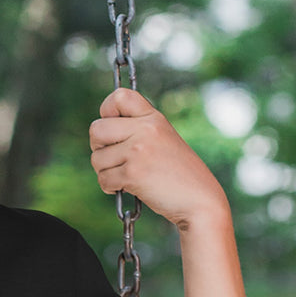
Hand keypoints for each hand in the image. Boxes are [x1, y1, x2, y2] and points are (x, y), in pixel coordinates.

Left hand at [89, 88, 227, 229]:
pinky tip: (127, 187)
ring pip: (97, 158)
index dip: (106, 111)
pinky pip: (103, 178)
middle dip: (99, 147)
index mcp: (153, 117)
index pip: (119, 96)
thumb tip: (98, 131)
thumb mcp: (162, 139)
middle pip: (96, 128)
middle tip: (115, 158)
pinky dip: (110, 187)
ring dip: (106, 171)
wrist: (199, 200)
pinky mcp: (133, 173)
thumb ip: (136, 130)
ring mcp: (138, 150)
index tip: (112, 128)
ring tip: (128, 176)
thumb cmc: (177, 173)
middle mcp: (146, 129)